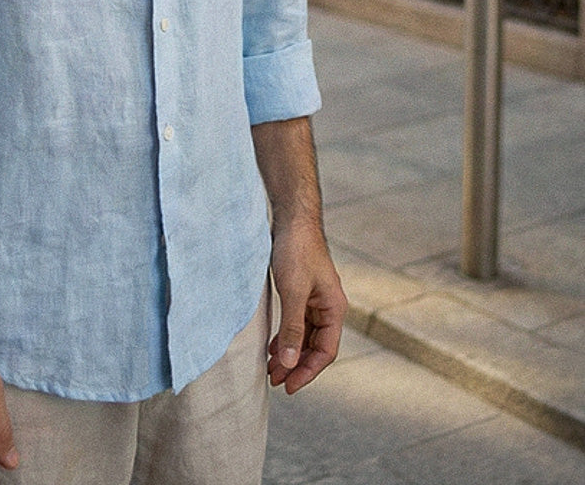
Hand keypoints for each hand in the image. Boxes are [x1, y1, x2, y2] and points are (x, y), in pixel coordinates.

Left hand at [267, 218, 346, 393]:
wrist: (292, 218)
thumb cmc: (296, 250)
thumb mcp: (293, 292)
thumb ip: (293, 328)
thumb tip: (291, 364)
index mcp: (334, 309)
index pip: (325, 352)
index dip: (307, 372)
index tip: (288, 386)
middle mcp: (328, 307)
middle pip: (316, 347)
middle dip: (297, 366)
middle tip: (275, 382)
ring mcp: (315, 300)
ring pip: (306, 337)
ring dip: (290, 354)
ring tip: (271, 370)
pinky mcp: (302, 292)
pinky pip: (298, 324)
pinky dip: (286, 337)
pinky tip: (273, 347)